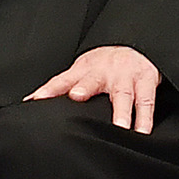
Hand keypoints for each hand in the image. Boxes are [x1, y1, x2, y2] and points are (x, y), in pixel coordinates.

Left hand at [29, 44, 163, 131]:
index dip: (50, 89)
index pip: (63, 80)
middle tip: (77, 96)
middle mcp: (105, 71)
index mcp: (85, 69)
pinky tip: (143, 132)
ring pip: (124, 94)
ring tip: (121, 128)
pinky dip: (145, 118)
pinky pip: (147, 101)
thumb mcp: (81, 70)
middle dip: (86, 87)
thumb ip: (59, 86)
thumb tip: (31, 101)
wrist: (139, 46)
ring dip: (122, 112)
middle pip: (93, 80)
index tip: (38, 99)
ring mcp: (127, 76)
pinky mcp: (147, 81)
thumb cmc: (106, 64)